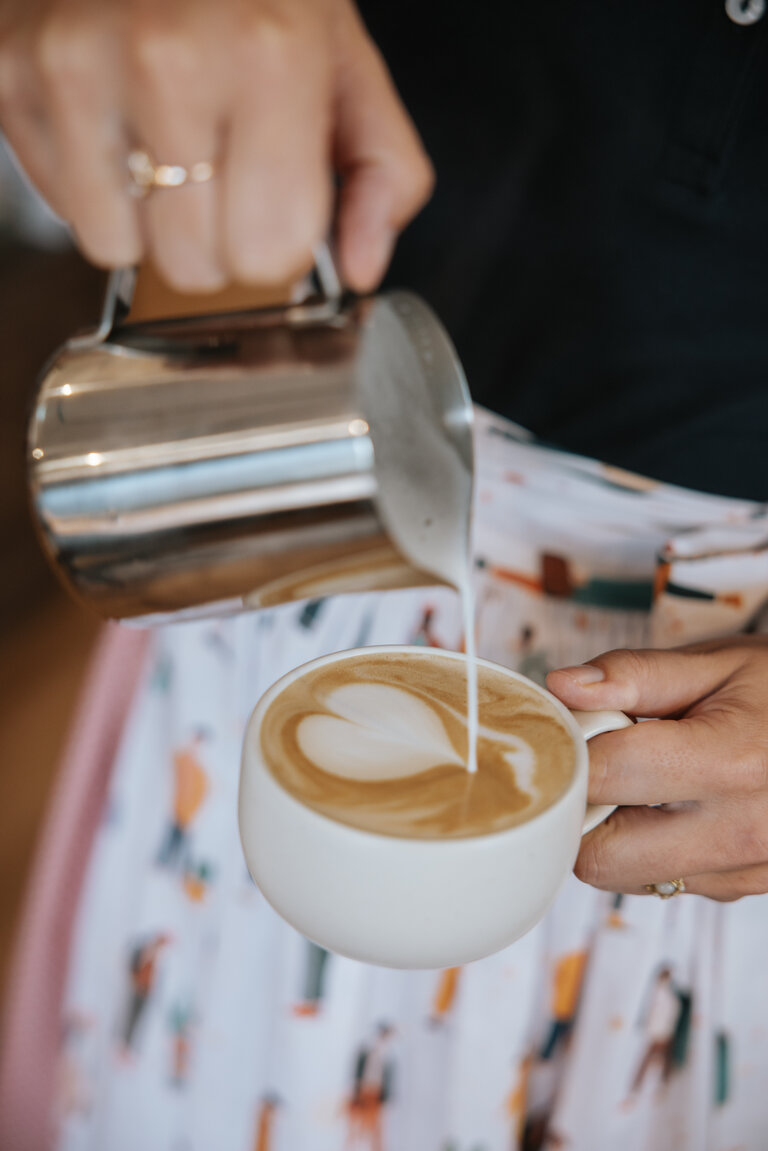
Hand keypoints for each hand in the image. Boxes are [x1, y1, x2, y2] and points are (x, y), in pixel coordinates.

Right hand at [0, 0, 431, 290]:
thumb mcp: (345, 59)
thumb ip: (381, 170)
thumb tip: (361, 268)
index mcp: (270, 59)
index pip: (267, 254)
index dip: (274, 245)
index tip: (271, 209)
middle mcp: (169, 61)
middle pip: (193, 267)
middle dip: (212, 241)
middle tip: (216, 174)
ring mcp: (78, 66)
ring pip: (118, 249)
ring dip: (145, 221)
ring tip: (161, 144)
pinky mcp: (12, 73)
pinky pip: (62, 206)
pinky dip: (90, 184)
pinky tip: (114, 123)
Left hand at [546, 638, 767, 900]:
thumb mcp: (718, 662)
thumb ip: (634, 674)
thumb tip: (562, 687)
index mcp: (730, 762)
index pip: (604, 776)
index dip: (571, 749)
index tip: (573, 729)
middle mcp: (741, 830)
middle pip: (601, 854)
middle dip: (582, 809)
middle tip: (599, 763)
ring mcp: (747, 868)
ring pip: (626, 877)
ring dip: (614, 833)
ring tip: (644, 781)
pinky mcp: (746, 887)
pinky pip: (665, 882)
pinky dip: (651, 849)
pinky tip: (676, 806)